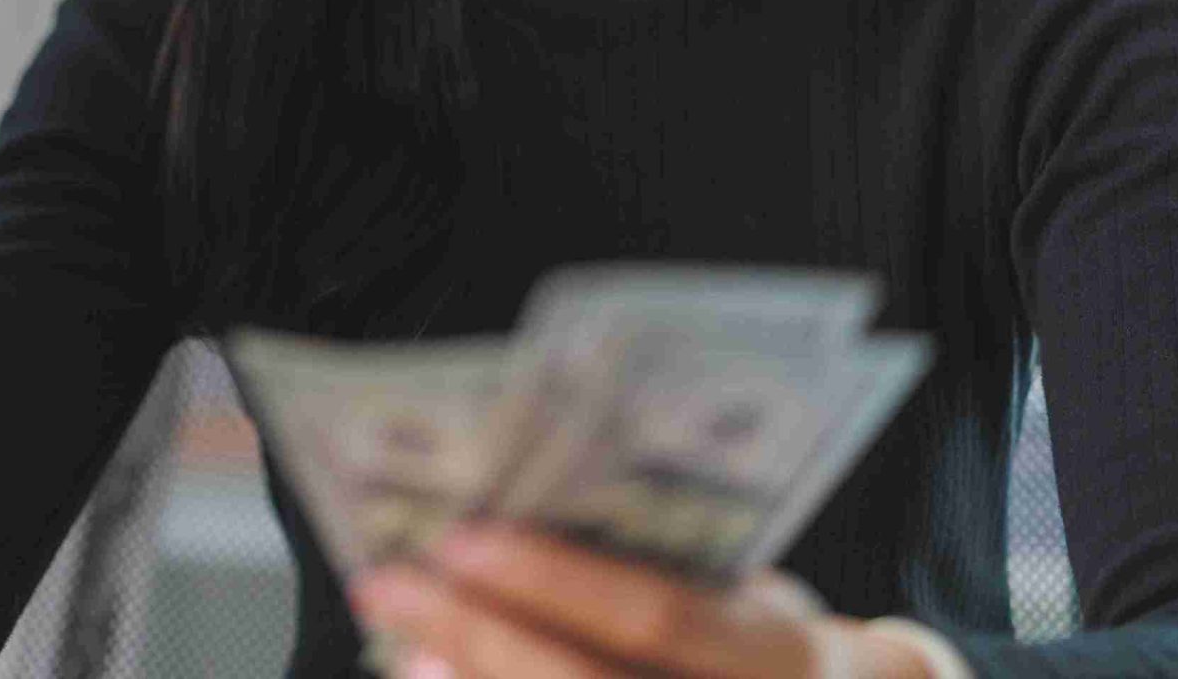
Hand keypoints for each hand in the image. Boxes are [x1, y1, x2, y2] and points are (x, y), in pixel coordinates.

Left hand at [348, 525, 939, 677]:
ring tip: (403, 647)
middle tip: (388, 584)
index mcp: (790, 661)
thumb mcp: (751, 597)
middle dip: (479, 638)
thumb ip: (665, 569)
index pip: (664, 620)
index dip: (557, 582)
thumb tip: (516, 517)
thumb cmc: (766, 646)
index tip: (458, 537)